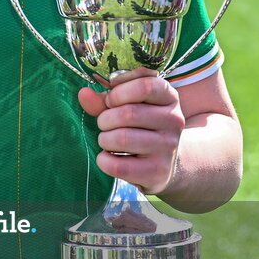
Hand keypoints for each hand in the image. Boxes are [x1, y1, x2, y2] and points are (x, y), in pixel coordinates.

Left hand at [78, 68, 184, 195]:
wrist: (164, 163)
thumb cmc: (140, 126)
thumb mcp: (128, 106)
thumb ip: (105, 99)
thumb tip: (84, 93)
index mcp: (169, 97)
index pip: (145, 85)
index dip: (119, 92)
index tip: (110, 100)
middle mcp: (174, 120)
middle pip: (129, 113)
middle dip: (105, 118)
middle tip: (104, 124)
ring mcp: (168, 147)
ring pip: (122, 138)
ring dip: (104, 139)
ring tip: (107, 140)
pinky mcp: (157, 172)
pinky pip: (118, 166)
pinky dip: (104, 161)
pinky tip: (107, 157)